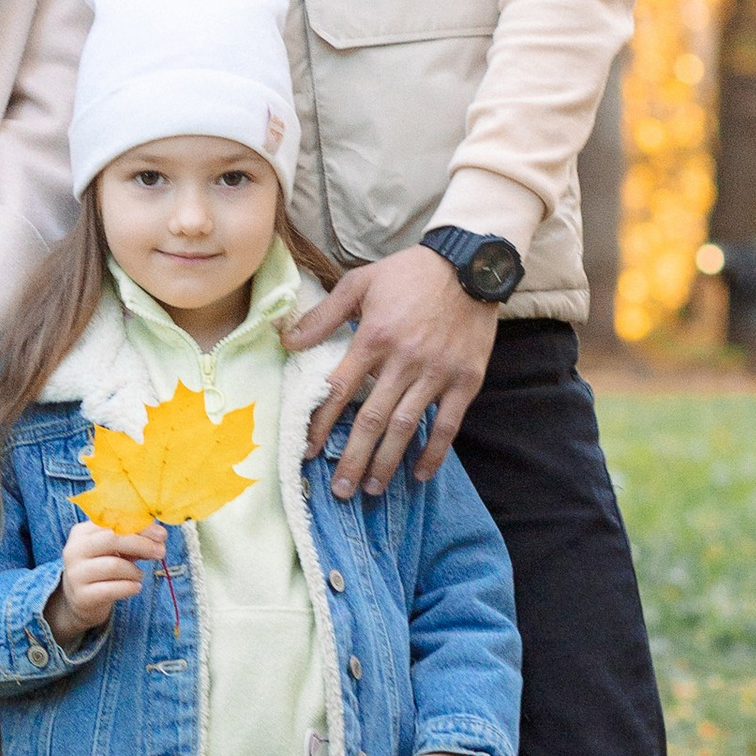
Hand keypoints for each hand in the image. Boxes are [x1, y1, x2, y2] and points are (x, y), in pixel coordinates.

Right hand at [44, 520, 163, 647]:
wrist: (82, 598)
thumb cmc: (102, 567)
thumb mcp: (114, 550)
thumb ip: (133, 540)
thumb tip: (159, 537)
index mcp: (82, 532)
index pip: (113, 521)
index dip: (140, 526)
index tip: (161, 534)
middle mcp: (75, 550)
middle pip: (111, 539)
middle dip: (141, 544)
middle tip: (161, 552)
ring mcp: (75, 573)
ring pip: (114, 566)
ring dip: (135, 571)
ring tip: (139, 575)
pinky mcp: (82, 595)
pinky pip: (111, 589)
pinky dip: (129, 587)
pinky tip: (135, 587)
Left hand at [288, 245, 497, 495]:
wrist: (470, 265)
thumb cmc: (410, 274)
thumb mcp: (360, 282)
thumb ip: (323, 316)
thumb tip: (286, 340)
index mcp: (373, 338)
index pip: (340, 389)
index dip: (322, 423)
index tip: (309, 450)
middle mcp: (404, 360)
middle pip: (371, 419)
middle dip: (353, 458)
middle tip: (339, 490)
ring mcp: (436, 373)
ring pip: (406, 427)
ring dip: (387, 463)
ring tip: (372, 489)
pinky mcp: (465, 380)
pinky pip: (448, 424)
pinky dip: (434, 452)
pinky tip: (420, 473)